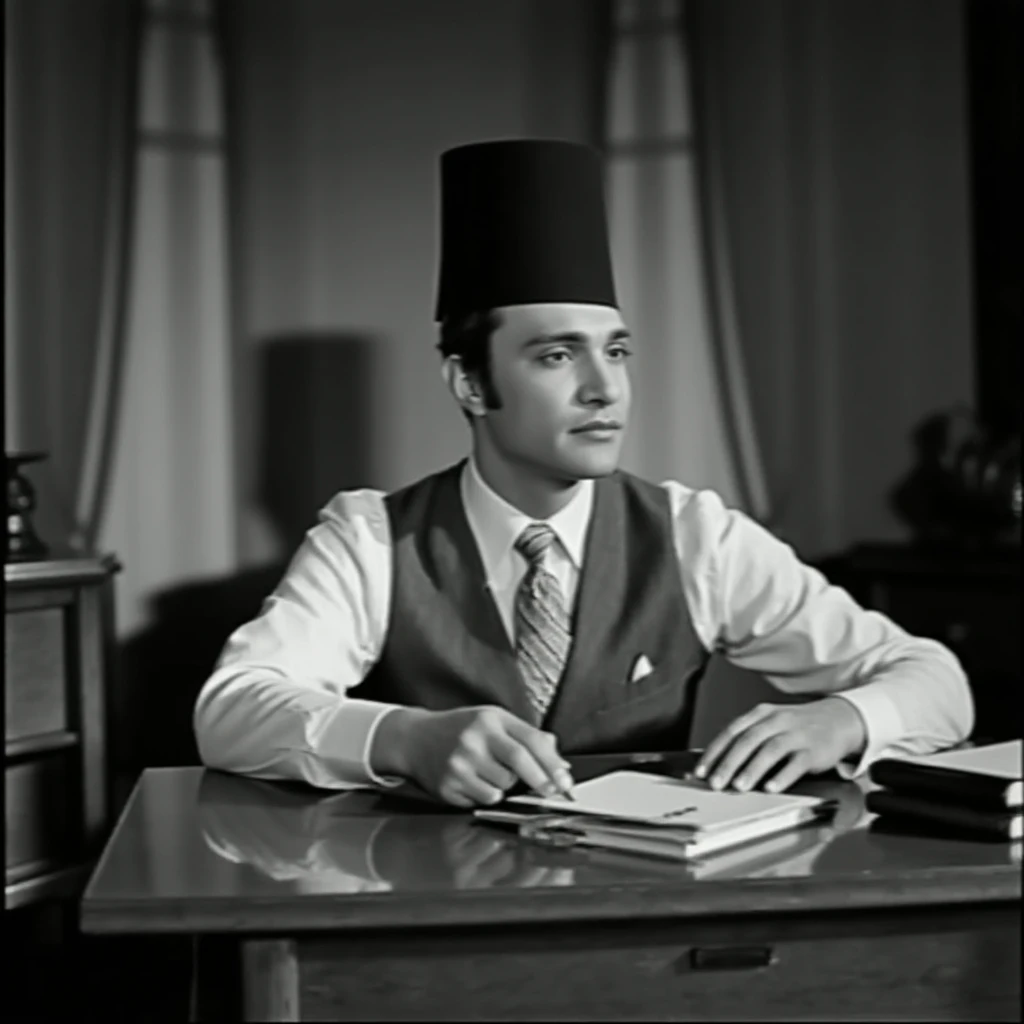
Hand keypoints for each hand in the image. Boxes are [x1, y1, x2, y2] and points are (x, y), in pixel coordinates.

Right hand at [372, 705, 573, 807]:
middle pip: (518, 762)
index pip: (530, 740)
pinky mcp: (449, 784)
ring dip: (507, 786)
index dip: (552, 763)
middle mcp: (474, 738)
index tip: (565, 780)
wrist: (414, 739)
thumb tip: (560, 763)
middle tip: (550, 791)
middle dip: (540, 781)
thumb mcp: (493, 722)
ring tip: (491, 772)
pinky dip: (488, 795)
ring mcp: (459, 762)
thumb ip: (527, 737)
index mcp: (490, 719)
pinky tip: (475, 781)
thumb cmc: (459, 729)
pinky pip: (483, 799)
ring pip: (502, 786)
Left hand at [693, 697, 866, 793]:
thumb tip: (719, 764)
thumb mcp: (771, 724)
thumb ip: (748, 739)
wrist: (839, 719)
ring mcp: (796, 734)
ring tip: (739, 786)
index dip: (715, 751)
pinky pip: (797, 763)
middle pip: (747, 740)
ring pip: (770, 749)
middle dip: (729, 763)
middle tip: (716, 782)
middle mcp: (777, 721)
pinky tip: (771, 787)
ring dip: (752, 769)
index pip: (732, 731)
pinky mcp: (814, 749)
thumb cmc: (797, 727)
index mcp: (761, 714)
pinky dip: (783, 776)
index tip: (701, 771)